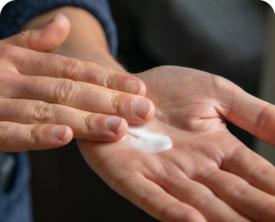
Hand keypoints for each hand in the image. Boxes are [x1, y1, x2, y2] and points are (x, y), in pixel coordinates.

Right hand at [0, 14, 154, 151]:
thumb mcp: (5, 51)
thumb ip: (35, 41)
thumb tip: (63, 22)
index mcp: (23, 60)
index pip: (76, 69)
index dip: (109, 78)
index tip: (139, 88)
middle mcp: (14, 77)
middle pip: (71, 89)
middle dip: (109, 101)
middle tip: (143, 111)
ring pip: (49, 109)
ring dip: (85, 120)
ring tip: (118, 128)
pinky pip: (12, 133)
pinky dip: (37, 134)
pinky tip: (65, 136)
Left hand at [78, 66, 274, 221]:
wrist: (129, 87)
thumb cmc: (170, 90)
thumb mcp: (218, 95)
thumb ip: (254, 114)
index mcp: (218, 149)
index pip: (256, 176)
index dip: (274, 192)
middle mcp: (194, 168)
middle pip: (233, 196)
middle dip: (257, 211)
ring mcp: (162, 173)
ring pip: (197, 202)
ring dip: (222, 219)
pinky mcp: (129, 173)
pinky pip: (150, 195)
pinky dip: (171, 209)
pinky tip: (192, 221)